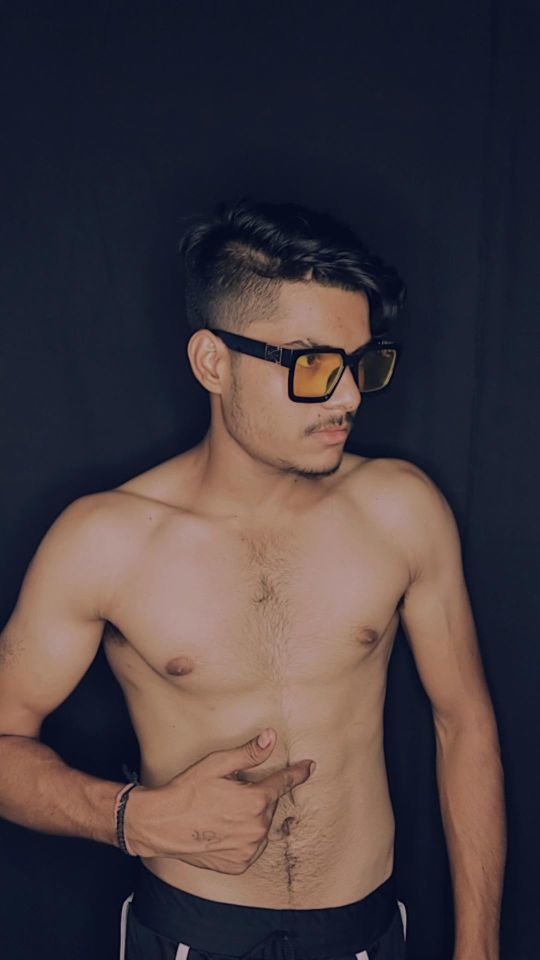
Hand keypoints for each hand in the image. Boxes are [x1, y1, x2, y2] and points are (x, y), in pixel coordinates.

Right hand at [125, 728, 314, 872]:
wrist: (161, 825)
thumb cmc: (187, 791)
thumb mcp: (217, 764)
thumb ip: (249, 754)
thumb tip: (272, 738)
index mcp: (255, 800)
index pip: (283, 782)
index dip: (297, 773)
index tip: (310, 767)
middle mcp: (257, 827)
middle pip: (268, 805)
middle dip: (256, 796)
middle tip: (230, 793)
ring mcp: (249, 849)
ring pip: (260, 827)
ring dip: (250, 818)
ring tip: (222, 813)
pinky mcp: (239, 864)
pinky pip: (251, 847)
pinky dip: (243, 838)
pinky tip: (223, 830)